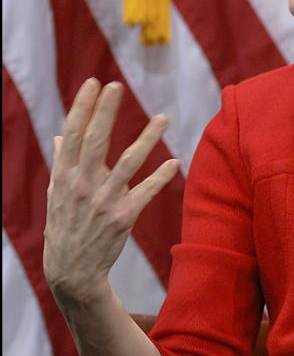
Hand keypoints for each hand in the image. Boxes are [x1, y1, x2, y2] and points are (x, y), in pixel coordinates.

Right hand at [43, 78, 179, 302]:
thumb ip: (62, 163)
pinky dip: (160, 177)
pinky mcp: (122, 218)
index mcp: (64, 175)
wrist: (72, 271)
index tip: (93, 83)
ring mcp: (102, 201)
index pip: (73, 134)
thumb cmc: (65, 226)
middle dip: (106, 112)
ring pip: (128, 163)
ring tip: (163, 118)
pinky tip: (174, 163)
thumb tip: (61, 137)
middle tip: (117, 86)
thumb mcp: (57, 194)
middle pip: (95, 142)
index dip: (83, 107)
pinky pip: (145, 192)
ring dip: (147, 139)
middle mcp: (81, 185)